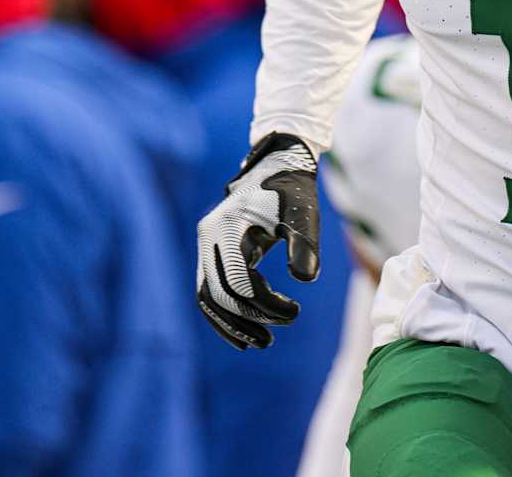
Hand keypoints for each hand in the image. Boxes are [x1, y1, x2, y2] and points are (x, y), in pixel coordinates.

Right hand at [196, 133, 320, 349]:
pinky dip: (224, 314)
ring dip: (232, 324)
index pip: (238, 281)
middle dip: (248, 319)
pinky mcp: (212, 254)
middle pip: (219, 294)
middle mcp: (209, 239)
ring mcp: (206, 247)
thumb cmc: (293, 191)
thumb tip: (305, 279)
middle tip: (276, 336)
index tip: (294, 313)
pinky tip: (244, 333)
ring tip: (261, 343)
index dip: (265, 304)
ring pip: (208, 297)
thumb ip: (305, 245)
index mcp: (227, 228)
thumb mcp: (303, 214)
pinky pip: (210, 291)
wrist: (276, 168)